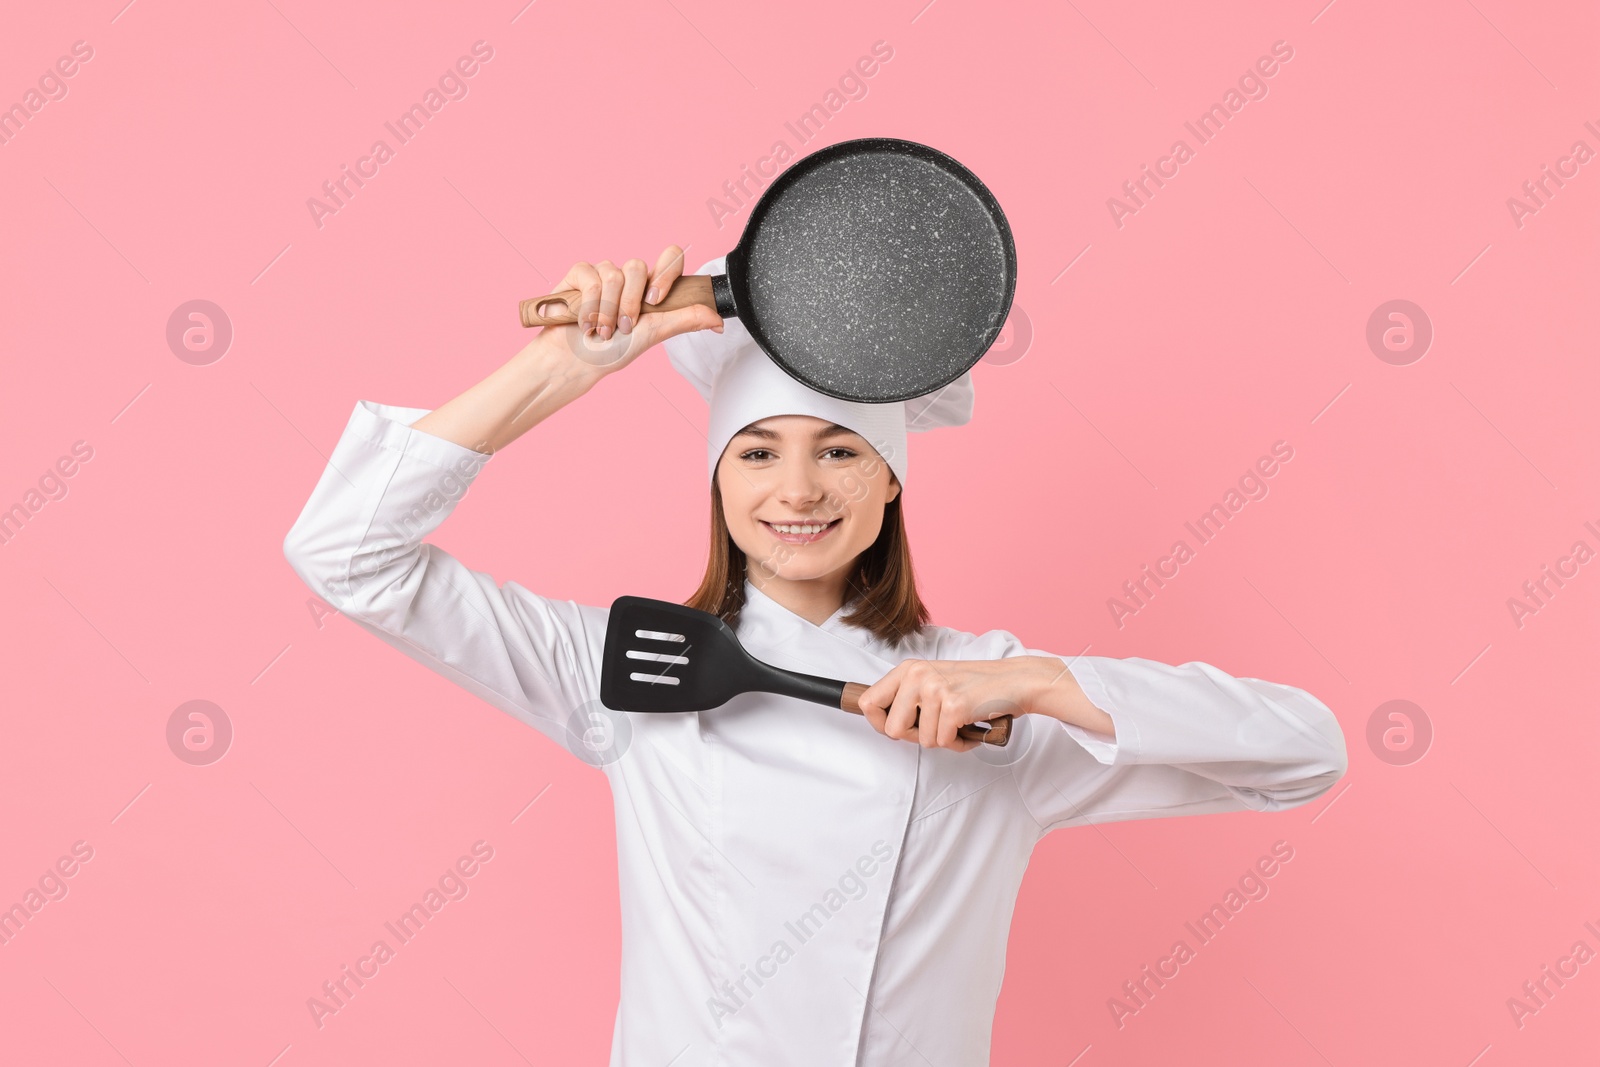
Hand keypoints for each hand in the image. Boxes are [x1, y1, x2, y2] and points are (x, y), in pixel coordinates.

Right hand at [534, 244, 722, 374]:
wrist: (575, 363)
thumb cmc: (612, 352)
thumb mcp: (654, 335)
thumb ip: (685, 320)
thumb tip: (718, 320)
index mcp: (649, 289)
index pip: (670, 258)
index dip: (666, 272)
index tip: (655, 300)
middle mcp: (627, 278)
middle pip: (638, 265)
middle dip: (630, 303)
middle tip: (623, 327)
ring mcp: (602, 273)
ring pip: (614, 274)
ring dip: (607, 311)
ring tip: (602, 330)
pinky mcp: (579, 274)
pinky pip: (590, 278)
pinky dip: (589, 306)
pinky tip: (584, 322)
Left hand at [856, 656, 1066, 752]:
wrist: (1014, 681)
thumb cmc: (975, 687)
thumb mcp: (933, 681)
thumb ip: (907, 698)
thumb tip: (881, 722)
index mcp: (908, 669)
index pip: (869, 702)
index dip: (879, 723)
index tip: (898, 728)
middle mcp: (917, 676)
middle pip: (891, 730)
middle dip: (915, 737)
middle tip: (937, 727)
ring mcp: (935, 690)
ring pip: (921, 741)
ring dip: (943, 739)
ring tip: (959, 722)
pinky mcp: (953, 706)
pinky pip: (944, 743)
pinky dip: (960, 742)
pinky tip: (971, 726)